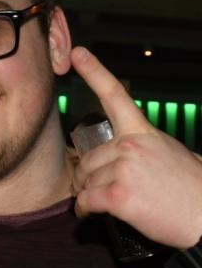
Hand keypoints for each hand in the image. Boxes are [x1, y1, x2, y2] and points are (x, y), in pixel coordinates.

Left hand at [70, 46, 201, 249]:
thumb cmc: (191, 192)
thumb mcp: (171, 155)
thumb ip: (142, 149)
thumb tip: (124, 157)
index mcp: (143, 132)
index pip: (115, 96)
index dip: (93, 72)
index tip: (77, 54)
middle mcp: (130, 145)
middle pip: (87, 159)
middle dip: (89, 177)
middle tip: (105, 189)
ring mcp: (123, 168)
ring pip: (85, 182)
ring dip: (90, 195)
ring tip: (113, 203)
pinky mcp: (118, 195)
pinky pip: (85, 201)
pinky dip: (85, 211)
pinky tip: (93, 214)